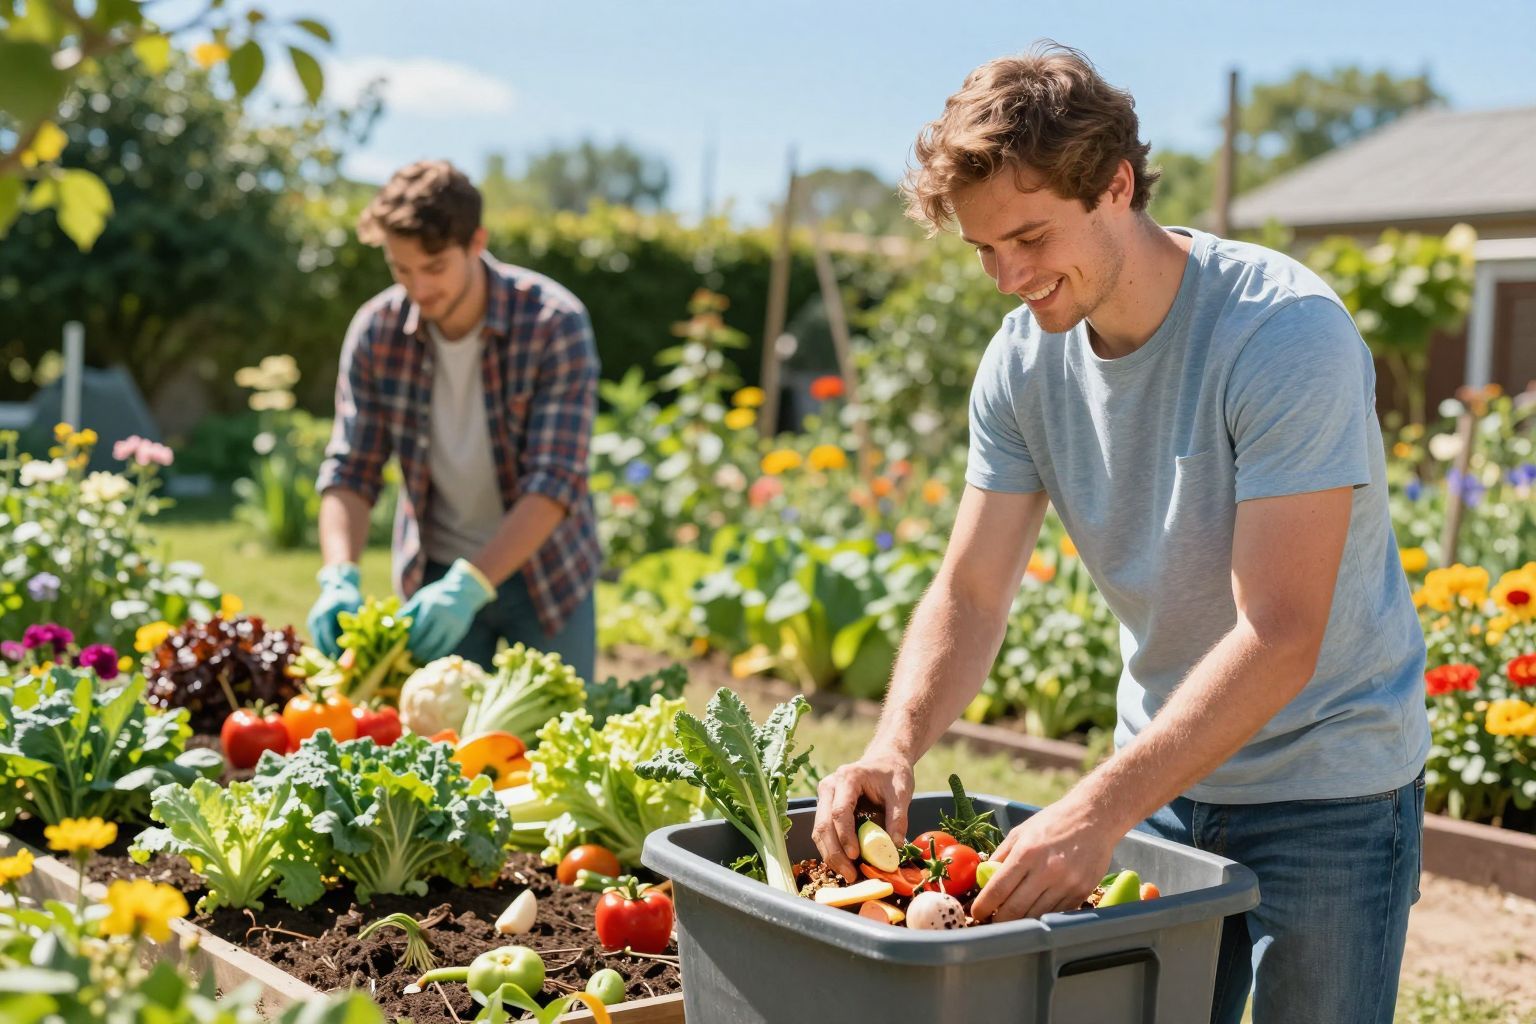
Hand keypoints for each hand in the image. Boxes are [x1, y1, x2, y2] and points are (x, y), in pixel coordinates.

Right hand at [306, 562, 361, 657]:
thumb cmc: (350, 598)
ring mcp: (312, 622)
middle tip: (347, 667)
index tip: (348, 662)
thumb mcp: (356, 609)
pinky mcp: (312, 626)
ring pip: (320, 644)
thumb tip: (356, 649)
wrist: (338, 587)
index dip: (338, 651)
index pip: (329, 638)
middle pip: (322, 644)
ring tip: (345, 661)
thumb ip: (355, 627)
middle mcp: (315, 619)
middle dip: (334, 655)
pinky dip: (328, 647)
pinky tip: (340, 651)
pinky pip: (320, 641)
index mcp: (325, 614)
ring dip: (331, 653)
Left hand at [400, 558, 495, 661]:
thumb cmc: (437, 595)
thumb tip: (394, 623)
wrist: (463, 592)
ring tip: (418, 658)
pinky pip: (447, 647)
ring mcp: (454, 626)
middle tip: (409, 655)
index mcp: (432, 609)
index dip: (410, 642)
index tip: (403, 647)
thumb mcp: (422, 598)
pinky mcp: (460, 632)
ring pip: (438, 647)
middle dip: (417, 651)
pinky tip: (431, 655)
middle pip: (428, 641)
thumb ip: (409, 610)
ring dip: (427, 655)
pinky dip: (438, 653)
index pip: (418, 631)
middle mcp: (444, 618)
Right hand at [811, 749, 914, 882]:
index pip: (840, 811)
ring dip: (831, 855)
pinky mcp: (826, 808)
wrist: (885, 760)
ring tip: (849, 874)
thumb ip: (898, 818)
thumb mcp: (902, 792)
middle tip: (851, 874)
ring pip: (819, 831)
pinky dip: (832, 850)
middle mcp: (830, 786)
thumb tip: (894, 847)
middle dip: (835, 853)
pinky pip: (824, 832)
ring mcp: (825, 797)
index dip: (845, 836)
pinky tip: (845, 864)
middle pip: (823, 824)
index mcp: (848, 778)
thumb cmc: (893, 773)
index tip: (856, 856)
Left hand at [969, 796, 1119, 922]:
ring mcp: (1066, 884)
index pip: (998, 890)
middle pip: (1015, 910)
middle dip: (999, 921)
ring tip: (1011, 919)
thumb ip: (1001, 855)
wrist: (1094, 817)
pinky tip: (1034, 911)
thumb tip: (983, 878)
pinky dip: (1042, 916)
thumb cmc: (1054, 822)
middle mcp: (1047, 871)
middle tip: (991, 921)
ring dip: (1020, 922)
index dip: (983, 906)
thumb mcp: (1021, 832)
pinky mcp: (1082, 892)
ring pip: (1036, 916)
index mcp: (1027, 853)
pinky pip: (1056, 913)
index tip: (977, 913)